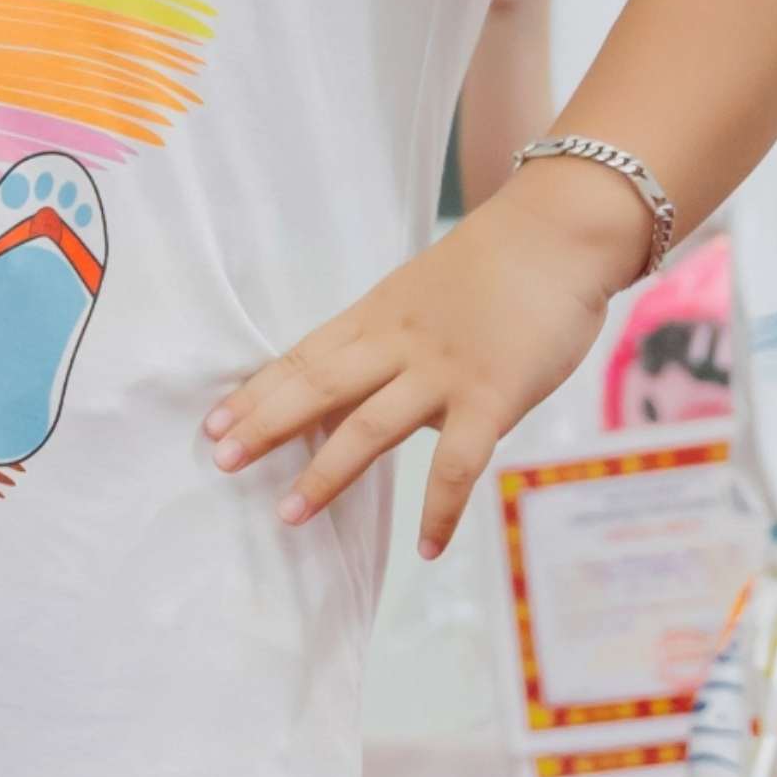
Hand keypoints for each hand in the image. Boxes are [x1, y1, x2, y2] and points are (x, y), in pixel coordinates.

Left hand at [207, 174, 643, 555]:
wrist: (562, 230)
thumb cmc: (505, 261)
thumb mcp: (429, 290)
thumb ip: (400, 339)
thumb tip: (382, 393)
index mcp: (380, 314)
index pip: (305, 356)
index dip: (258, 391)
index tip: (213, 423)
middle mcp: (398, 343)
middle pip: (318, 386)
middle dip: (265, 424)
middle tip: (222, 460)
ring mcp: (442, 371)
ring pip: (368, 427)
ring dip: (326, 473)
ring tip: (288, 514)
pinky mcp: (491, 396)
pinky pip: (457, 465)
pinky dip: (439, 510)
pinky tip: (427, 547)